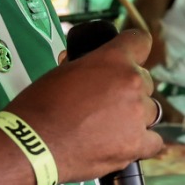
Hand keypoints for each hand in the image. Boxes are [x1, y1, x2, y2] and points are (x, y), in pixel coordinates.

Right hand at [3, 29, 163, 184]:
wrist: (30, 144)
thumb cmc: (39, 107)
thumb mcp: (63, 71)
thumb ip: (90, 67)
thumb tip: (94, 70)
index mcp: (114, 59)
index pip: (140, 41)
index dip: (133, 48)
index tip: (130, 55)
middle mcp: (132, 84)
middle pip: (144, 81)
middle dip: (128, 88)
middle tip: (106, 102)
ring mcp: (137, 115)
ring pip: (149, 110)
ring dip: (134, 115)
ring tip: (109, 126)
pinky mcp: (136, 144)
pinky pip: (153, 141)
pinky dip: (141, 142)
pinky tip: (124, 143)